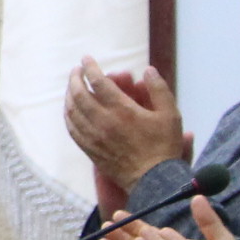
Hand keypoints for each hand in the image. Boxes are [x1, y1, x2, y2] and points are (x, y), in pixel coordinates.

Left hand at [62, 56, 190, 195]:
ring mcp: (94, 137)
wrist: (154, 181)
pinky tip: (70, 110)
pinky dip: (68, 115)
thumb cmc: (164, 147)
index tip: (86, 58)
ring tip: (72, 86)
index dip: (90, 67)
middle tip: (76, 70)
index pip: (98, 82)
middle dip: (75, 78)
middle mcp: (103, 122)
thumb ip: (159, 90)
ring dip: (69, 95)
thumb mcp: (170, 115)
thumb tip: (147, 70)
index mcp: (122, 110)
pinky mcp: (90, 149)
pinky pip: (72, 129)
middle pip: (79, 94)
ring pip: (72, 111)